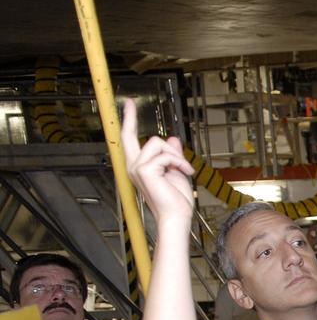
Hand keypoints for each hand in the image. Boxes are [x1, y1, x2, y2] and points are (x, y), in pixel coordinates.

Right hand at [121, 99, 194, 224]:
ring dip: (176, 155)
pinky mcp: (144, 170)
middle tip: (129, 102)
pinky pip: (166, 155)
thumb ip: (172, 155)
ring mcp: (136, 168)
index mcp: (139, 167)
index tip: (128, 105)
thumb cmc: (177, 200)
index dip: (128, 122)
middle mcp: (133, 166)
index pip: (130, 141)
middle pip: (128, 135)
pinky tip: (186, 172)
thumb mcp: (177, 171)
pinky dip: (179, 162)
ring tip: (185, 169)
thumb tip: (172, 139)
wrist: (177, 216)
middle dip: (128, 117)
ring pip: (157, 143)